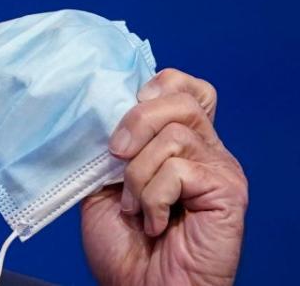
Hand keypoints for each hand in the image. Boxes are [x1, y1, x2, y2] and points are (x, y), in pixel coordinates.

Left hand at [80, 68, 247, 285]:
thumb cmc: (124, 246)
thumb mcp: (103, 184)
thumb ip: (111, 146)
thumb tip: (101, 111)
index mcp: (178, 143)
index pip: (184, 88)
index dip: (159, 86)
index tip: (129, 106)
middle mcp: (204, 150)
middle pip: (180, 99)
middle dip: (136, 122)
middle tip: (116, 156)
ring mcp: (219, 169)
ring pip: (173, 134)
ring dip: (139, 175)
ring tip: (136, 208)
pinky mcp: (228, 191)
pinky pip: (179, 169)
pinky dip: (153, 197)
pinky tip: (154, 223)